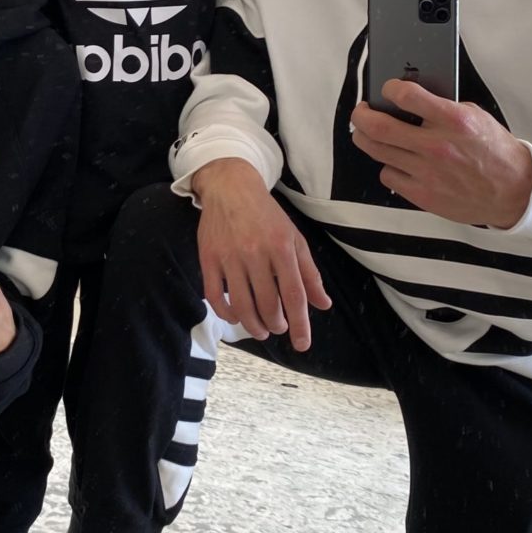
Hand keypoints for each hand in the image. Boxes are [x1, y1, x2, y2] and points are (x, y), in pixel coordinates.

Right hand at [192, 160, 330, 349]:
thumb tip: (323, 304)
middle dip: (276, 324)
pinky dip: (226, 313)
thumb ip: (309, 273)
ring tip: (261, 330)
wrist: (230, 187)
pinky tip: (235, 317)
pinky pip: (215, 296)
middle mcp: (255, 253)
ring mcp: (229, 256)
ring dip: (253, 325)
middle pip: (267, 304)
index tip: (302, 344)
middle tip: (279, 328)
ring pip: (241, 305)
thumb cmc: (266, 215)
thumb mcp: (295, 238)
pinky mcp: (208, 258)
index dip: (300, 324)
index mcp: (281, 247)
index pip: (294, 294)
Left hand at [351, 81, 531, 227]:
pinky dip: (388, 165)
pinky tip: (396, 160)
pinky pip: (388, 175)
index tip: (387, 89)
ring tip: (368, 132)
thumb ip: (443, 108)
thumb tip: (410, 101)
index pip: (407, 96)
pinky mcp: (423, 194)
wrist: (514, 191)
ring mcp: (427, 172)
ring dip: (365, 138)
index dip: (390, 89)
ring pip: (376, 150)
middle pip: (377, 127)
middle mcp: (437, 146)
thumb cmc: (495, 152)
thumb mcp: (476, 117)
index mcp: (454, 120)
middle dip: (361, 115)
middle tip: (362, 111)